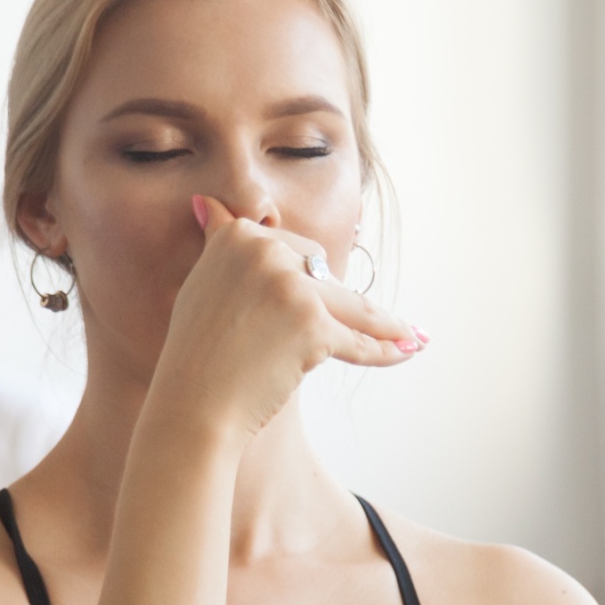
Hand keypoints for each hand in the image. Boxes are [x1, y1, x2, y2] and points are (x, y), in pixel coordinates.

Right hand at [149, 195, 424, 442]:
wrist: (192, 403)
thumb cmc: (196, 352)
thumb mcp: (203, 282)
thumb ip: (220, 243)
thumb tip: (208, 202)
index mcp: (239, 236)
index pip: (295, 249)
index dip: (311, 278)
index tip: (324, 294)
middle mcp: (266, 252)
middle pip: (325, 274)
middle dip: (340, 301)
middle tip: (368, 323)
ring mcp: (292, 287)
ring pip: (351, 306)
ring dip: (386, 323)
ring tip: (411, 333)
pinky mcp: (312, 325)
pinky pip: (357, 341)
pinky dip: (384, 351)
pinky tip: (407, 350)